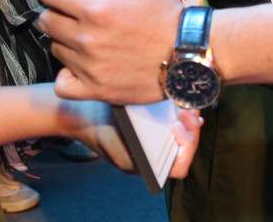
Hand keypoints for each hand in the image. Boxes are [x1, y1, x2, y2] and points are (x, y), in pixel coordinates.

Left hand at [39, 0, 180, 104]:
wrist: (187, 54)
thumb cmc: (165, 15)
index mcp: (96, 9)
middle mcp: (88, 39)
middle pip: (46, 21)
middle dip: (57, 12)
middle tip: (75, 14)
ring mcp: (90, 67)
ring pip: (55, 49)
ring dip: (65, 41)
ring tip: (88, 38)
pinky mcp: (97, 90)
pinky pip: (62, 84)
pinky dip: (67, 74)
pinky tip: (81, 65)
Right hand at [60, 100, 202, 177]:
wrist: (80, 116)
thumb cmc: (96, 128)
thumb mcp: (111, 137)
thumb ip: (133, 145)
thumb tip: (167, 134)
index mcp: (144, 167)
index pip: (179, 168)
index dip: (186, 147)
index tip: (177, 125)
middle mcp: (153, 159)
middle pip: (185, 151)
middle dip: (191, 129)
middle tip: (188, 110)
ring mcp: (154, 145)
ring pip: (182, 138)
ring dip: (189, 121)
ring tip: (189, 104)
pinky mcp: (152, 131)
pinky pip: (174, 127)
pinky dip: (181, 116)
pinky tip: (183, 103)